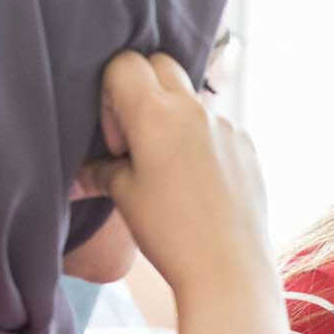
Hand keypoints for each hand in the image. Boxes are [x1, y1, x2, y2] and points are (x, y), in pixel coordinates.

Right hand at [80, 52, 286, 333]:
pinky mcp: (247, 145)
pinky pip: (218, 125)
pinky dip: (201, 138)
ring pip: (192, 96)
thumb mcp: (123, 196)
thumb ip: (101, 169)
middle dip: (142, 88)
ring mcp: (227, 124)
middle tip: (136, 140)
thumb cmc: (169, 232)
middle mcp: (195, 108)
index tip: (117, 140)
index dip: (110, 93)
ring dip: (174, 116)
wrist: (228, 269)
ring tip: (168, 166)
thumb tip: (85, 169)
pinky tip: (197, 181)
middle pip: (161, 64)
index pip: (124, 63)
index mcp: (156, 113)